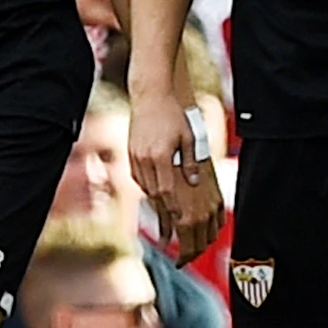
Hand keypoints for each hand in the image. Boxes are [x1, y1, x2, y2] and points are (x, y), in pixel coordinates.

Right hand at [127, 95, 223, 256]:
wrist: (151, 96)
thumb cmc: (174, 115)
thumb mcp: (189, 137)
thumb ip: (190, 161)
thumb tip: (195, 182)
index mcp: (159, 157)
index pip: (166, 191)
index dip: (173, 210)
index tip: (180, 223)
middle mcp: (144, 160)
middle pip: (155, 194)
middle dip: (165, 213)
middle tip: (174, 231)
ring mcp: (135, 158)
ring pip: (147, 188)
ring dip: (158, 203)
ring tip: (168, 220)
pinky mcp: (132, 155)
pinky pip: (141, 179)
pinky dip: (150, 189)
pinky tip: (159, 196)